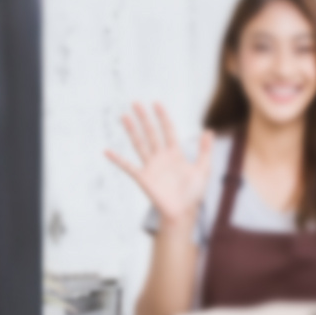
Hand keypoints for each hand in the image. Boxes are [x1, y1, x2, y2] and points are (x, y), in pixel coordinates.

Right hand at [106, 103, 207, 229]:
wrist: (183, 211)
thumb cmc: (193, 193)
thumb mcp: (203, 169)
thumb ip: (205, 150)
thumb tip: (209, 130)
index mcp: (175, 153)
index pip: (168, 130)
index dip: (163, 117)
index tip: (156, 103)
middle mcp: (161, 156)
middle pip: (151, 133)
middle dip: (144, 118)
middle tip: (136, 103)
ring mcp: (151, 166)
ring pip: (139, 144)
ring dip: (132, 130)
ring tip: (124, 117)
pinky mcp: (143, 177)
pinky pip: (127, 166)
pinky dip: (117, 159)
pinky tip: (107, 151)